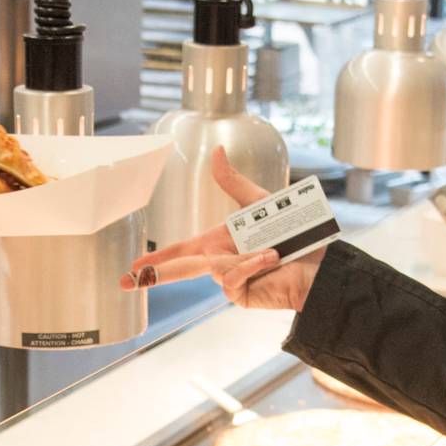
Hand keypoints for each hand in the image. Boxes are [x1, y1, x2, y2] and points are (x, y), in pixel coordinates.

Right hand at [121, 147, 326, 312]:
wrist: (320, 264)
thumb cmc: (295, 234)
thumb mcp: (260, 202)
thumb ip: (232, 181)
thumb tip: (216, 151)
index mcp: (219, 242)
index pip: (181, 250)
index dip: (157, 258)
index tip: (134, 265)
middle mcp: (221, 261)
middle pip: (181, 268)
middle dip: (154, 274)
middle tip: (126, 281)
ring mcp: (231, 280)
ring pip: (215, 270)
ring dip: (244, 258)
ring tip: (272, 251)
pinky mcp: (242, 294)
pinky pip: (232, 279)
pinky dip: (249, 266)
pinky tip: (270, 260)